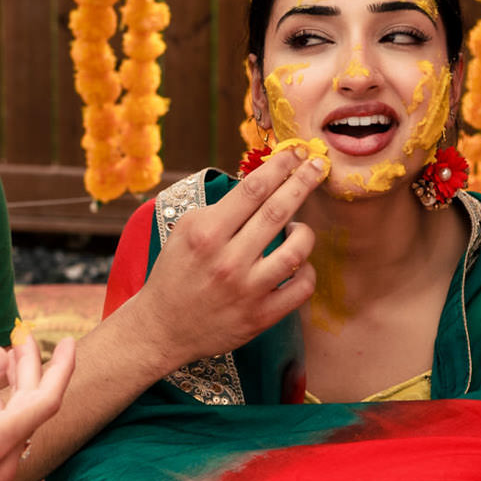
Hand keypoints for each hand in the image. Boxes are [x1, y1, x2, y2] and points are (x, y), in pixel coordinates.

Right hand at [0, 336, 76, 480]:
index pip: (47, 400)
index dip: (61, 368)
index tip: (68, 342)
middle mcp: (3, 469)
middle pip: (33, 413)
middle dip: (32, 374)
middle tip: (22, 342)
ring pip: (18, 432)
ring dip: (16, 397)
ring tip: (5, 367)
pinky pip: (4, 452)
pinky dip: (1, 421)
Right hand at [129, 149, 326, 366]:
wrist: (162, 327)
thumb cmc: (175, 274)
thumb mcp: (185, 231)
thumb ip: (219, 209)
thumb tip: (258, 185)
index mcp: (206, 233)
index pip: (252, 189)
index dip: (279, 166)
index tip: (295, 153)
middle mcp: (228, 260)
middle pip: (278, 211)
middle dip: (303, 183)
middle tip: (318, 165)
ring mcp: (247, 290)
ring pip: (296, 251)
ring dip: (305, 232)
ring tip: (300, 227)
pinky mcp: (260, 316)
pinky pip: (301, 288)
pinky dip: (307, 271)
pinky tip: (299, 264)